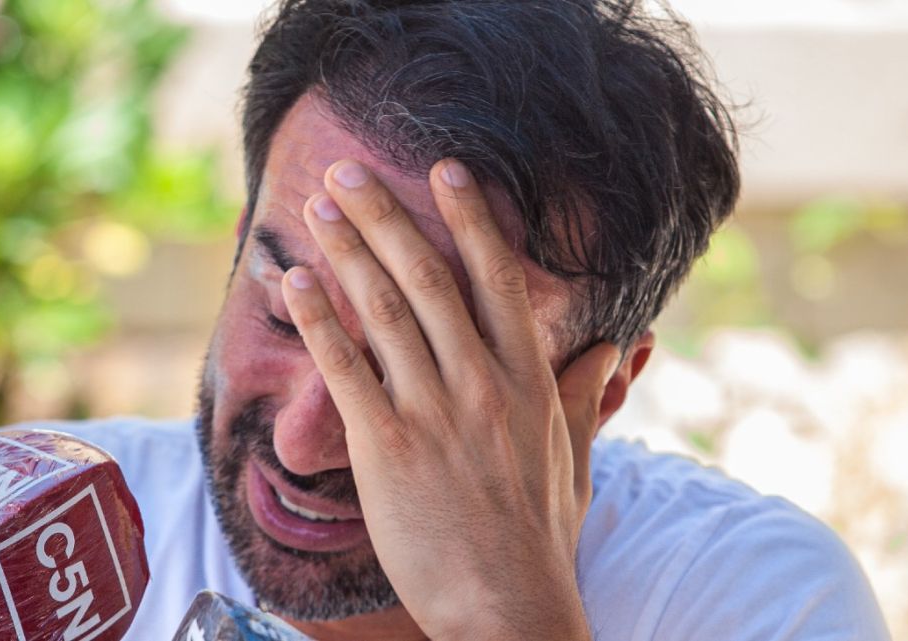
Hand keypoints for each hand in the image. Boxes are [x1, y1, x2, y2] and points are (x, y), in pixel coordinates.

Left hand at [281, 158, 618, 639]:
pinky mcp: (386, 447)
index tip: (446, 170)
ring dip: (346, 251)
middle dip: (385, 218)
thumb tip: (612, 344)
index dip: (470, 219)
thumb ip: (584, 395)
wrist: (508, 610)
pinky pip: (345, 369)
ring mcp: (433, 413)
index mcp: (530, 381)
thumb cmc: (540, 540)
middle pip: (428, 279)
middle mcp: (482, 384)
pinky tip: (295, 282)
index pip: (499, 280)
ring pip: (384, 311)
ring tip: (316, 207)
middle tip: (347, 173)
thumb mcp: (578, 461)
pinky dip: (317, 320)